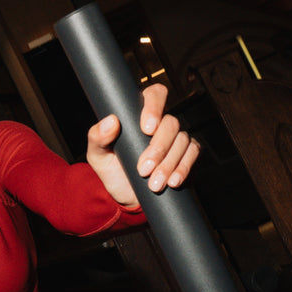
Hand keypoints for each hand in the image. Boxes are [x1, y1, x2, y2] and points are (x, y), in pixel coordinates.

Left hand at [85, 84, 199, 205]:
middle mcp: (162, 123)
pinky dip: (183, 168)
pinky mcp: (188, 154)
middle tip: (143, 169)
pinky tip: (172, 181)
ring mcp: (177, 138)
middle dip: (158, 148)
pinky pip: (193, 154)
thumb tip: (111, 121)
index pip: (154, 95)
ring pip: (182, 140)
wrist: (128, 196)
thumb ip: (98, 137)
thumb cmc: (113, 170)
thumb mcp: (98, 155)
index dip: (154, 107)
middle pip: (171, 123)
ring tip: (154, 183)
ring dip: (168, 163)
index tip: (147, 129)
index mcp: (140, 115)